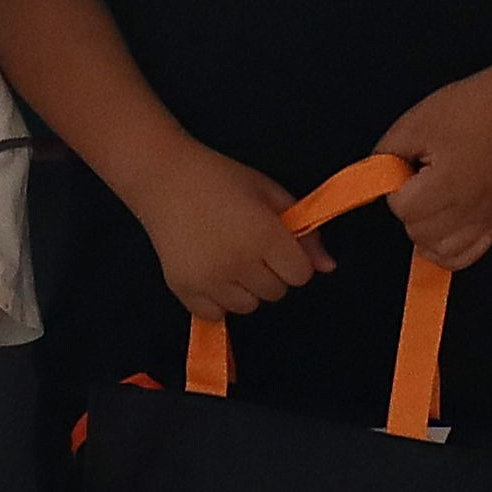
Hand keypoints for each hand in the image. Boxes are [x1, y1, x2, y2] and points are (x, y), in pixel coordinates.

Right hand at [122, 144, 324, 322]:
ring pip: (248, 306)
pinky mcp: (184, 290)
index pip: (300, 275)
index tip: (277, 244)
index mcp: (264, 235)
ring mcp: (210, 280)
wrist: (163, 177)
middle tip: (248, 245)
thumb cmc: (220, 178)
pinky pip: (215, 314)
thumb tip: (328, 267)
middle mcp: (239, 263)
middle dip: (269, 272)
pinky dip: (217, 300)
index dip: (292, 259)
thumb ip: (304, 230)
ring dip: (245, 288)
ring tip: (228, 258)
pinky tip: (209, 272)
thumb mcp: (269, 192)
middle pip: (276, 292)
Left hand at [370, 75, 491, 269]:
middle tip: (418, 186)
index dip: (396, 192)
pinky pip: (469, 255)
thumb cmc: (460, 112)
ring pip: (443, 252)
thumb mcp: (412, 125)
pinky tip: (440, 234)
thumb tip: (373, 183)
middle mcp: (470, 205)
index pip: (405, 210)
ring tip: (428, 207)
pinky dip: (449, 252)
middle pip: (421, 234)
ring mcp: (485, 216)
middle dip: (410, 213)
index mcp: (448, 180)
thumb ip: (386, 158)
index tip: (406, 173)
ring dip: (426, 235)